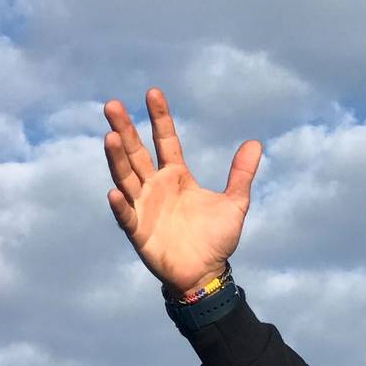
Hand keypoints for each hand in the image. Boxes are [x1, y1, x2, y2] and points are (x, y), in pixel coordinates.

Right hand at [103, 88, 261, 295]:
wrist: (207, 273)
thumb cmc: (216, 238)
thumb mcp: (235, 203)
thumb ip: (241, 174)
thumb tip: (255, 143)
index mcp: (177, 176)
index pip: (165, 140)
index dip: (160, 118)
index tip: (153, 92)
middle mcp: (155, 186)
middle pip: (136, 152)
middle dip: (124, 129)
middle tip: (112, 105)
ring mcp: (143, 206)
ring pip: (126, 177)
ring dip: (116, 158)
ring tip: (110, 137)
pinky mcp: (138, 230)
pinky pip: (126, 216)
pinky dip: (120, 204)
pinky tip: (114, 191)